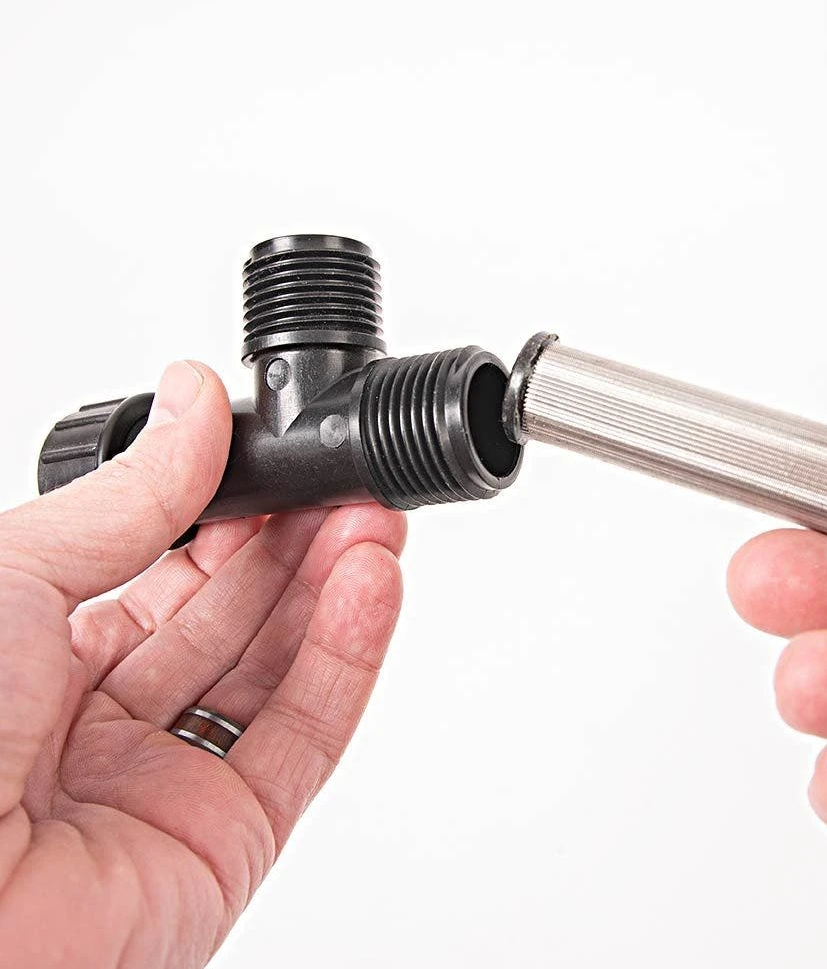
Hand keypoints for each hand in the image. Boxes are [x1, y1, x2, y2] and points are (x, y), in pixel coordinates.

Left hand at [0, 361, 405, 967]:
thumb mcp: (16, 576)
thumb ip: (132, 498)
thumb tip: (193, 402)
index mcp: (44, 653)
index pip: (173, 569)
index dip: (238, 512)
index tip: (287, 461)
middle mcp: (108, 719)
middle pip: (236, 616)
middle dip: (300, 543)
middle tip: (350, 486)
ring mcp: (171, 781)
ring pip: (280, 670)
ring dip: (337, 589)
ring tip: (376, 525)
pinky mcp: (229, 840)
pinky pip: (305, 737)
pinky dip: (348, 657)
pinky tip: (372, 588)